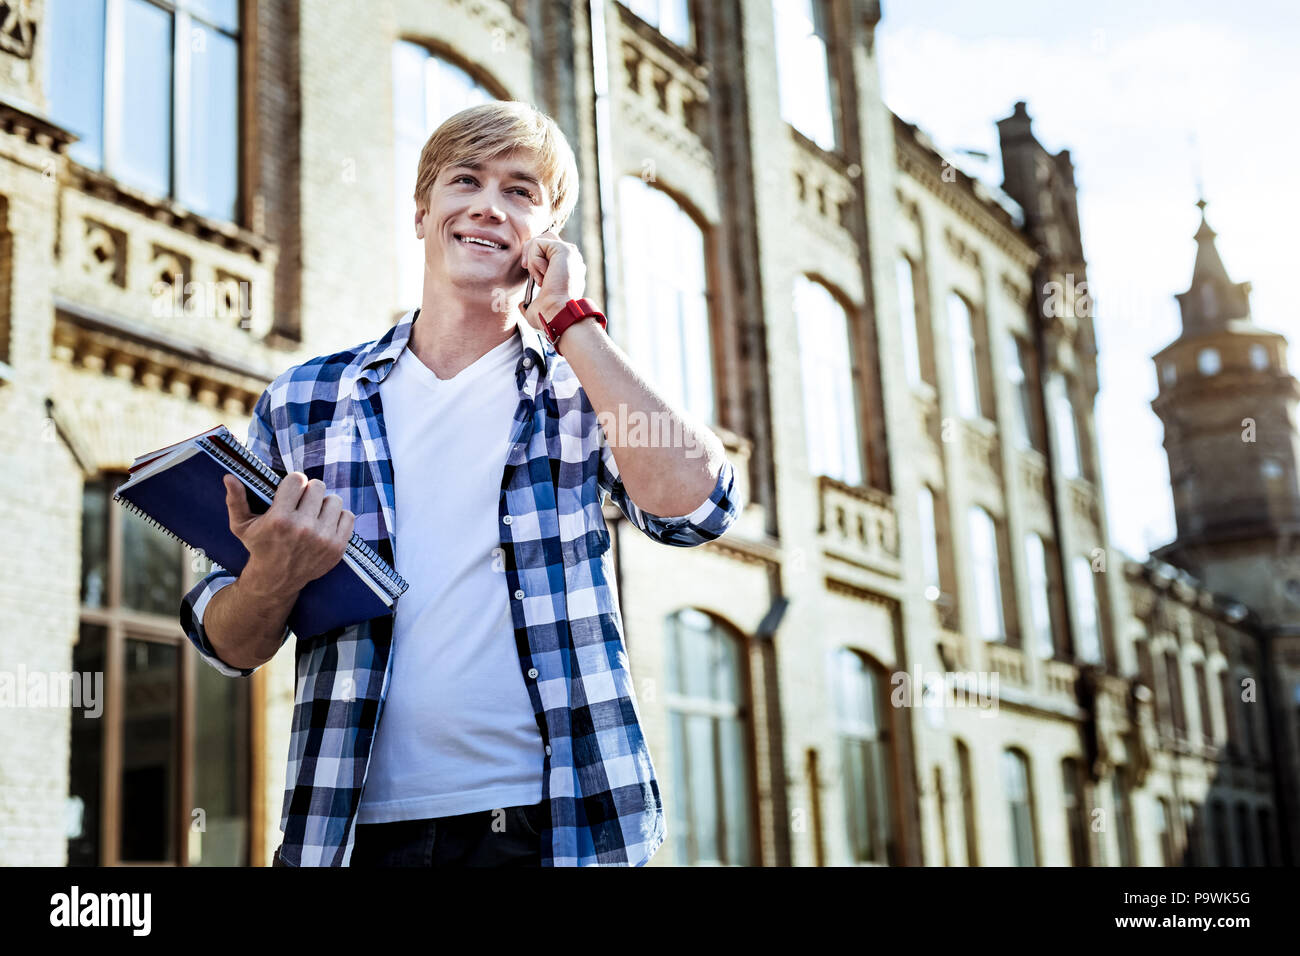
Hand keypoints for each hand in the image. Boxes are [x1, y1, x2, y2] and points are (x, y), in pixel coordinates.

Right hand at [223, 472, 355, 595]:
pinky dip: (338, 518)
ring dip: (324, 504)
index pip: (297, 479)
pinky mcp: (337, 547)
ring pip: (334, 500)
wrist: (276, 580)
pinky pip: (348, 516)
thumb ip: (235, 500)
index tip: (290, 492)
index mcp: (280, 519)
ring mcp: (323, 539)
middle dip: (309, 492)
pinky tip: (325, 524)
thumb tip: (229, 477)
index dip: (293, 483)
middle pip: (318, 486)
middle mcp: (303, 528)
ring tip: (313, 514)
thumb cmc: (259, 547)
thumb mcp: (241, 525)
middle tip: (301, 504)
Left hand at [517, 229, 585, 332]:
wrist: (557, 314)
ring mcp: (570, 253)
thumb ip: (529, 303)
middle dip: (530, 252)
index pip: (548, 251)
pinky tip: (543, 274)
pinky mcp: (564, 249)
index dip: (534, 259)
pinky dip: (534, 259)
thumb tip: (521, 305)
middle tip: (526, 268)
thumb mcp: (535, 308)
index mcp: (568, 270)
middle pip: (545, 239)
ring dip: (532, 256)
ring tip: (537, 274)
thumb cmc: (549, 315)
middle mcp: (571, 260)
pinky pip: (539, 243)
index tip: (533, 278)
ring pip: (542, 239)